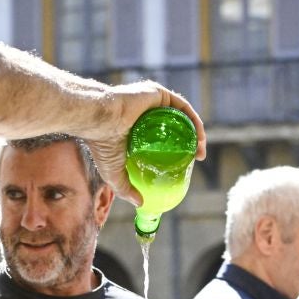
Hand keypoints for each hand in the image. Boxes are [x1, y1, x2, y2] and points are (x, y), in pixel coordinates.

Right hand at [84, 82, 205, 206]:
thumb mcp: (114, 173)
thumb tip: (140, 204)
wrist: (98, 120)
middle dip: (190, 142)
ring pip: (181, 117)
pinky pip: (181, 107)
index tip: (188, 163)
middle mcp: (147, 113)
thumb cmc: (101, 144)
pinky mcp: (158, 94)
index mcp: (138, 127)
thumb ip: (125, 189)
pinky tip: (199, 135)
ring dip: (195, 132)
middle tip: (197, 158)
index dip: (178, 149)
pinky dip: (193, 120)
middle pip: (176, 127)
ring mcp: (153, 102)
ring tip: (200, 151)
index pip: (163, 137)